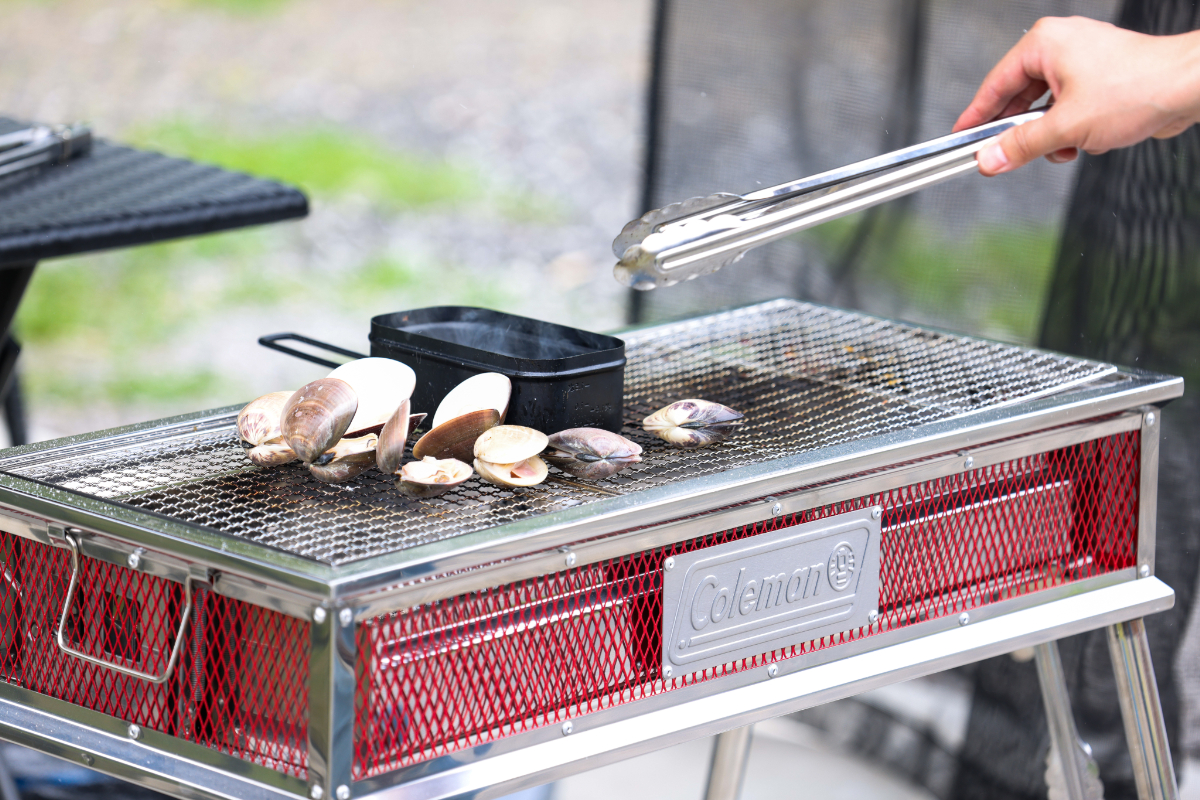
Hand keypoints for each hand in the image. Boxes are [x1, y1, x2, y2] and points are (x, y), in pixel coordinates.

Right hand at [953, 16, 1199, 175]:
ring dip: (1053, 134)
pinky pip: (1070, 108)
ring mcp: (1082, 61)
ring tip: (1067, 145)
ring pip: (1047, 108)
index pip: (995, 85)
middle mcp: (1061, 46)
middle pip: (1020, 97)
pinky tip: (1087, 140)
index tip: (963, 138)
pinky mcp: (1100, 77)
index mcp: (1045, 44)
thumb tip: (989, 159)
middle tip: (1008, 156)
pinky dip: (1074, 129)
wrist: (1189, 86)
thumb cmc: (1137, 88)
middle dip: (1023, 131)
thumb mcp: (1066, 127)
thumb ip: (1021, 146)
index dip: (977, 117)